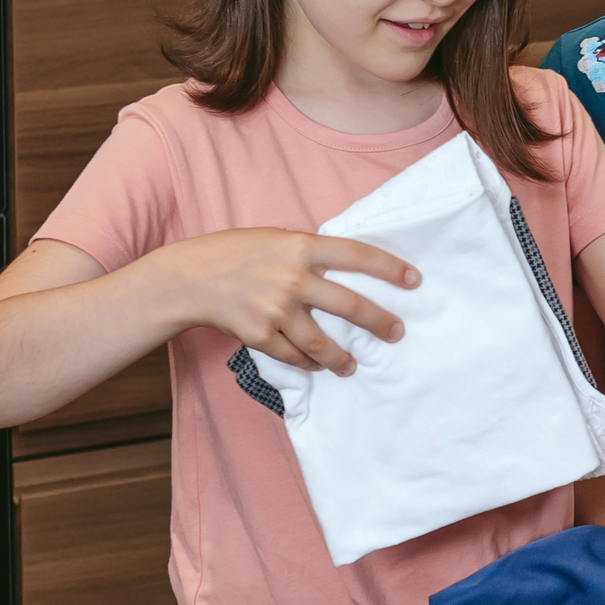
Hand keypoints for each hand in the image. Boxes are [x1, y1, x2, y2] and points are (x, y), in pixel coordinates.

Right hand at [135, 227, 416, 373]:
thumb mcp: (276, 238)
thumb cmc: (236, 252)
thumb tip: (349, 268)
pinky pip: (294, 355)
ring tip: (351, 365)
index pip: (357, 255)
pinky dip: (307, 362)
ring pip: (322, 342)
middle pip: (350, 305)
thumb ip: (309, 252)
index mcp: (300, 246)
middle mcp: (292, 277)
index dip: (390, 268)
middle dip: (379, 322)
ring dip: (341, 358)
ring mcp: (276, 309)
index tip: (415, 280)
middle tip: (396, 333)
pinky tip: (316, 365)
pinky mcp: (259, 334)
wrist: (189, 278)